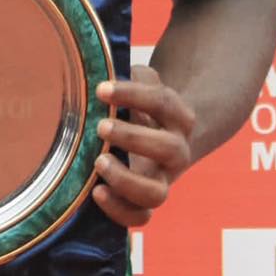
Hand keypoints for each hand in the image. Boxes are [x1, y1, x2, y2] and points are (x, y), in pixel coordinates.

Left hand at [90, 67, 194, 227]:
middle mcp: (177, 151)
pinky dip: (120, 211)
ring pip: (158, 193)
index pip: (163, 102)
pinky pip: (142, 218)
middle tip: (100, 127)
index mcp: (179, 117)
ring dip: (126, 180)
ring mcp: (164, 180)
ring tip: (98, 162)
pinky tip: (96, 193)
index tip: (101, 89)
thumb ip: (128, 74)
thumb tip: (97, 57)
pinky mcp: (147, 202)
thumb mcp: (140, 86)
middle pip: (168, 149)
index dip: (134, 94)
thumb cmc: (140, 106)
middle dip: (133, 138)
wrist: (164, 139)